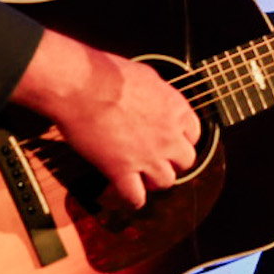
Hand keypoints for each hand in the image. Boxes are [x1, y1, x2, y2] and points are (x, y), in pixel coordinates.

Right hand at [11, 29, 201, 209]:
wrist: (80, 85)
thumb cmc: (106, 73)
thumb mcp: (145, 75)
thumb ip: (157, 92)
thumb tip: (154, 95)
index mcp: (176, 109)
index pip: (193, 134)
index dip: (182, 139)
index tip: (173, 141)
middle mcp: (168, 136)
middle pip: (185, 161)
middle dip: (173, 162)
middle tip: (159, 160)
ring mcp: (148, 156)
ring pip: (166, 182)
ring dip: (155, 181)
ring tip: (144, 178)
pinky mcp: (122, 170)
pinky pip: (135, 197)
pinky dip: (132, 200)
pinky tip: (128, 198)